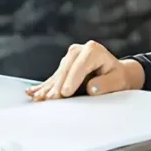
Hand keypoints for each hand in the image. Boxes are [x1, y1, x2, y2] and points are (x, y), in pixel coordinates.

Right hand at [25, 40, 144, 100]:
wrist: (115, 74)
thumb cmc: (118, 78)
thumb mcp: (118, 81)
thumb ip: (106, 84)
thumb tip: (91, 88)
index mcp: (93, 50)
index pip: (80, 65)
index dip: (72, 79)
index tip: (65, 92)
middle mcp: (79, 50)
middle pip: (65, 69)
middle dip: (57, 85)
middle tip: (50, 99)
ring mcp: (69, 57)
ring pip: (57, 73)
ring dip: (48, 87)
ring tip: (39, 99)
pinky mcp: (63, 66)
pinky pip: (53, 77)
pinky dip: (44, 87)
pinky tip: (32, 93)